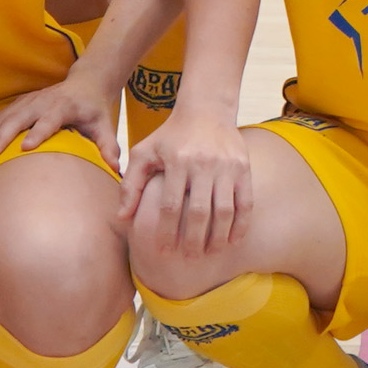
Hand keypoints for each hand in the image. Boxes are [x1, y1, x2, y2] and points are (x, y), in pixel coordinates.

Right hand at [0, 77, 116, 168]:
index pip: (49, 119)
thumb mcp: (106, 125)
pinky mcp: (16, 106)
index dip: (38, 132)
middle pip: (17, 118)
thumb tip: (116, 168)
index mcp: (63, 105)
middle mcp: (40, 102)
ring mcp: (25, 103)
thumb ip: (108, 145)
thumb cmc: (95, 110)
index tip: (26, 147)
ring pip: (0, 119)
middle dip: (1, 137)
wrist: (85, 83)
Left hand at [116, 110, 256, 253]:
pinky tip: (232, 241)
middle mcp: (203, 163)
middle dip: (192, 240)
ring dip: (217, 237)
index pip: (170, 204)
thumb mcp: (144, 152)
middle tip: (187, 258)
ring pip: (224, 210)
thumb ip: (130, 184)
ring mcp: (226, 166)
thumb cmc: (170, 135)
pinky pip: (246, 203)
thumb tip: (121, 217)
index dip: (166, 231)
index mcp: (176, 160)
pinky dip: (241, 225)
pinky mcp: (244, 168)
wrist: (207, 109)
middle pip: (198, 212)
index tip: (163, 251)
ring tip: (208, 254)